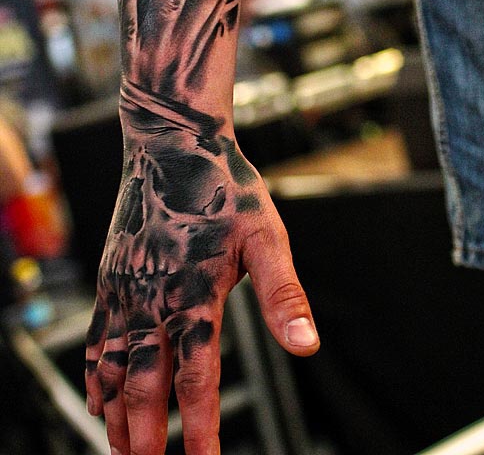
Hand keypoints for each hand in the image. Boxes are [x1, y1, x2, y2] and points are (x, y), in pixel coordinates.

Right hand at [85, 111, 318, 454]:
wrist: (172, 142)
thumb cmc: (224, 186)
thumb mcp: (266, 235)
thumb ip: (283, 295)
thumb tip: (307, 345)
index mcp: (195, 293)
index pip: (198, 379)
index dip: (202, 430)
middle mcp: (153, 298)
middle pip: (147, 387)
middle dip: (149, 439)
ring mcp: (125, 288)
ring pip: (116, 370)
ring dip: (119, 417)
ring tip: (123, 452)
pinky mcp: (111, 276)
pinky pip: (96, 337)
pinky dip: (95, 376)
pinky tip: (97, 398)